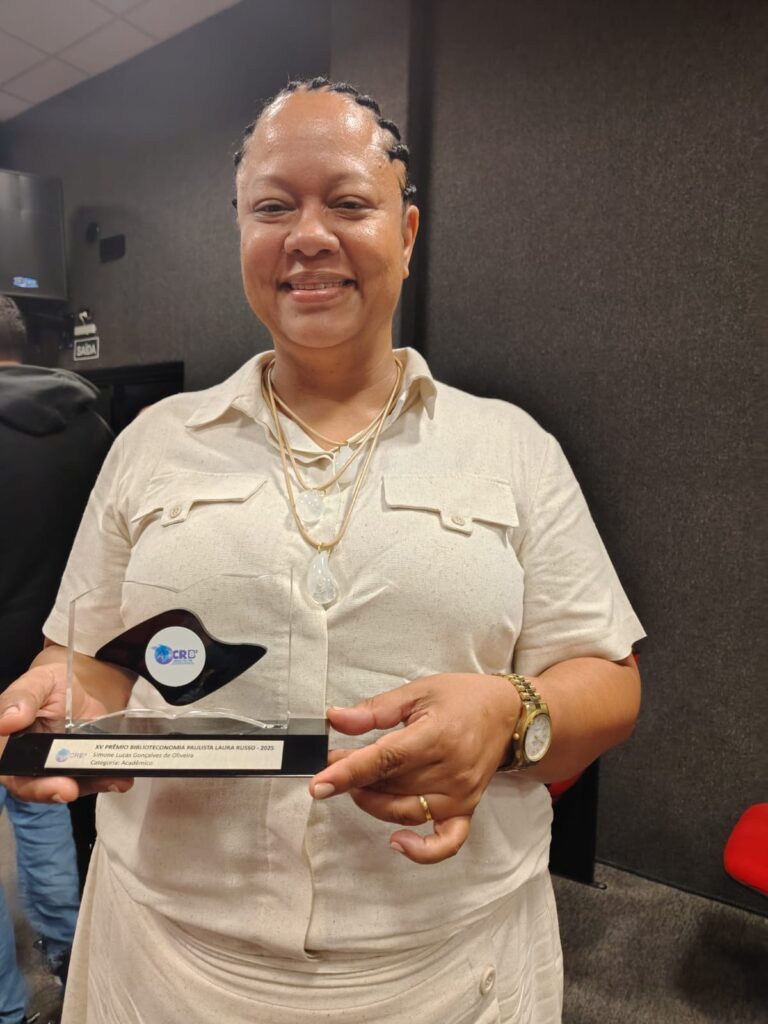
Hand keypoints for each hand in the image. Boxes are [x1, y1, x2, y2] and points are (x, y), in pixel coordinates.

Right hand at [0, 662, 133, 802]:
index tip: (47, 783)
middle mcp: (30, 765)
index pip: (13, 773)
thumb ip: (21, 698)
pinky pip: (91, 780)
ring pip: (68, 787)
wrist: (76, 687)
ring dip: (89, 786)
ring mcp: (58, 769)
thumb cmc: (48, 685)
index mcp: (10, 748)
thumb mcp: (36, 682)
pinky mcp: (81, 768)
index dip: (29, 784)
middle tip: (70, 790)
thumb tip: (8, 721)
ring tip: (112, 781)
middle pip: (37, 787)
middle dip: (54, 790)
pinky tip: (121, 779)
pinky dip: (107, 780)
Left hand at [309, 673, 520, 864]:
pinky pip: (446, 842)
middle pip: (390, 787)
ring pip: (405, 813)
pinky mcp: (466, 809)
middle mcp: (449, 771)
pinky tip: (397, 843)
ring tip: (358, 784)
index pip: (385, 761)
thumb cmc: (462, 698)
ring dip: (373, 804)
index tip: (319, 784)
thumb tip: (337, 719)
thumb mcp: (418, 691)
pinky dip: (422, 851)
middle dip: (354, 780)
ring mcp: (459, 795)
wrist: (509, 714)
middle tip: (336, 764)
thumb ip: (375, 709)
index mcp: (435, 736)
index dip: (348, 773)